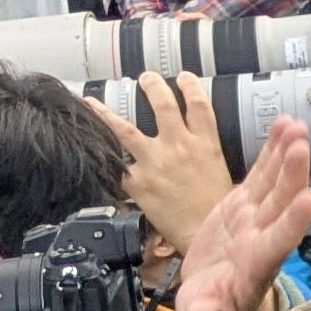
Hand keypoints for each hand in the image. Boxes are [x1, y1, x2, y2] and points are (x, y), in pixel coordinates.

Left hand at [109, 74, 240, 255]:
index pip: (199, 105)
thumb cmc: (219, 210)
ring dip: (106, 113)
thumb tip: (206, 148)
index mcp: (206, 145)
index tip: (183, 77)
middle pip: (163, 106)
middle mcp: (179, 147)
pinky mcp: (138, 183)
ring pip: (125, 130)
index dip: (190, 87)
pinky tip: (85, 148)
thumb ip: (212, 156)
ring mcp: (155, 163)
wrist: (204, 234)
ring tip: (92, 101)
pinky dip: (100, 156)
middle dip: (153, 87)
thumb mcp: (226, 174)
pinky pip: (113, 164)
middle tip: (145, 78)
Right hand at [169, 115, 310, 310]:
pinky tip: (283, 128)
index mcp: (255, 266)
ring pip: (275, 183)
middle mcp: (262, 237)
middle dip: (292, 175)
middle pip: (281, 204)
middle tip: (300, 146)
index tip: (307, 200)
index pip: (278, 242)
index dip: (293, 222)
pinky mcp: (244, 205)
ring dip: (286, 154)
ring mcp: (256, 219)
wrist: (214, 301)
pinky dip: (272, 152)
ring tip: (295, 126)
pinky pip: (261, 175)